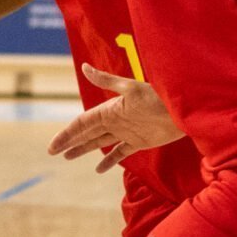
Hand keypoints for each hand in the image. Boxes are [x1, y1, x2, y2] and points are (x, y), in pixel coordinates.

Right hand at [48, 63, 183, 171]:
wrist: (184, 111)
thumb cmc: (159, 96)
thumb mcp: (131, 88)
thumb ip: (106, 80)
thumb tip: (85, 67)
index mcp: (109, 110)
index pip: (81, 123)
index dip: (66, 134)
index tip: (52, 146)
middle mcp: (115, 121)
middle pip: (87, 134)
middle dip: (69, 142)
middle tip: (53, 151)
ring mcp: (126, 132)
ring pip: (99, 143)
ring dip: (84, 149)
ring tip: (68, 157)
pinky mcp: (139, 142)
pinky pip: (119, 152)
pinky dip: (109, 160)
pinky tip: (98, 169)